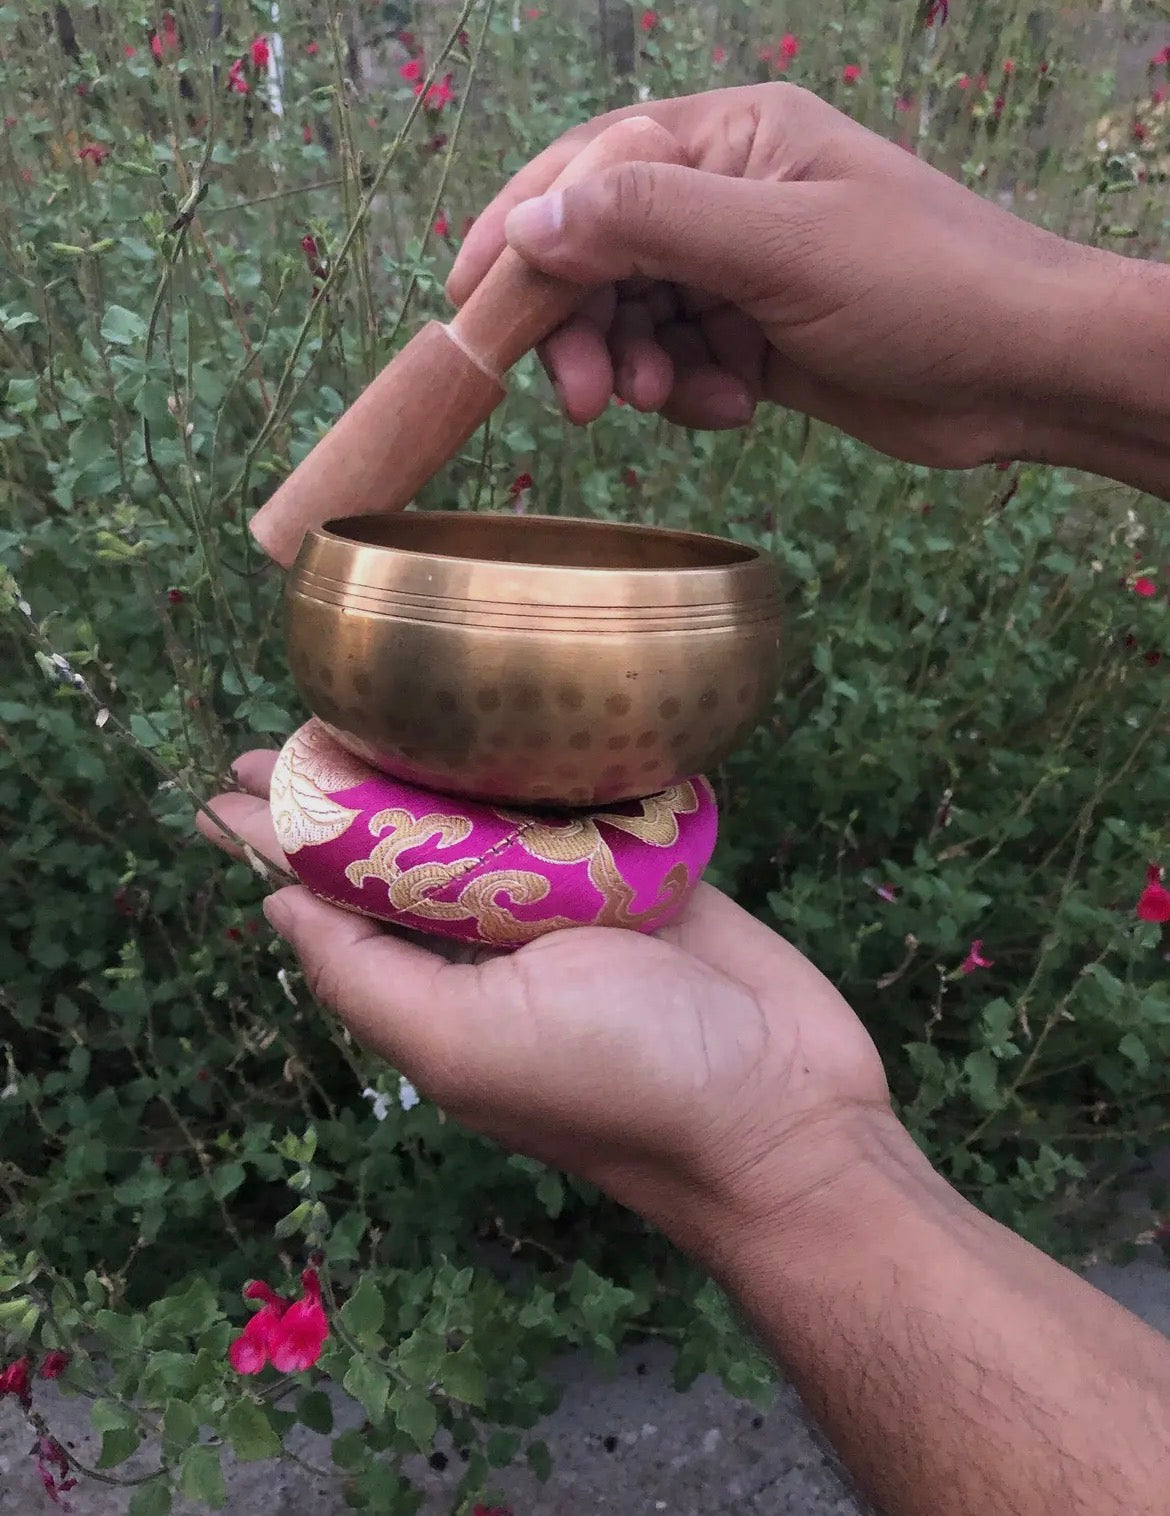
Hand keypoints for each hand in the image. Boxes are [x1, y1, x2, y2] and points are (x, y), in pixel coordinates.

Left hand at [198, 752, 891, 1253]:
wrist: (783, 1108)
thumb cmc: (622, 1083)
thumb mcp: (466, 1045)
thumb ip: (365, 979)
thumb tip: (274, 909)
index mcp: (437, 985)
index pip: (333, 903)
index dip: (276, 843)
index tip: (223, 789)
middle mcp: (493, 938)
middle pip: (402, 844)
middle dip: (343, 787)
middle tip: (289, 727)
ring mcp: (574, 897)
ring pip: (489, 811)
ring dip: (436, 759)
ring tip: (374, 704)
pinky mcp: (646, 864)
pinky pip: (581, 796)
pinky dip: (544, 758)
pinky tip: (509, 715)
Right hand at [448, 84, 1109, 469]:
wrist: (1018, 373)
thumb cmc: (921, 285)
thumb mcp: (778, 243)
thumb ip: (649, 222)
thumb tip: (530, 225)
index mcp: (731, 137)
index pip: (590, 172)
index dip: (520, 235)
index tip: (468, 306)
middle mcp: (726, 196)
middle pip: (601, 255)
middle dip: (585, 328)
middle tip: (583, 401)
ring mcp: (739, 272)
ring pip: (635, 319)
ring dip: (641, 370)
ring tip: (681, 401)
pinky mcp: (753, 340)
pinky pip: (680, 365)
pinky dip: (692, 394)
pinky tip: (737, 406)